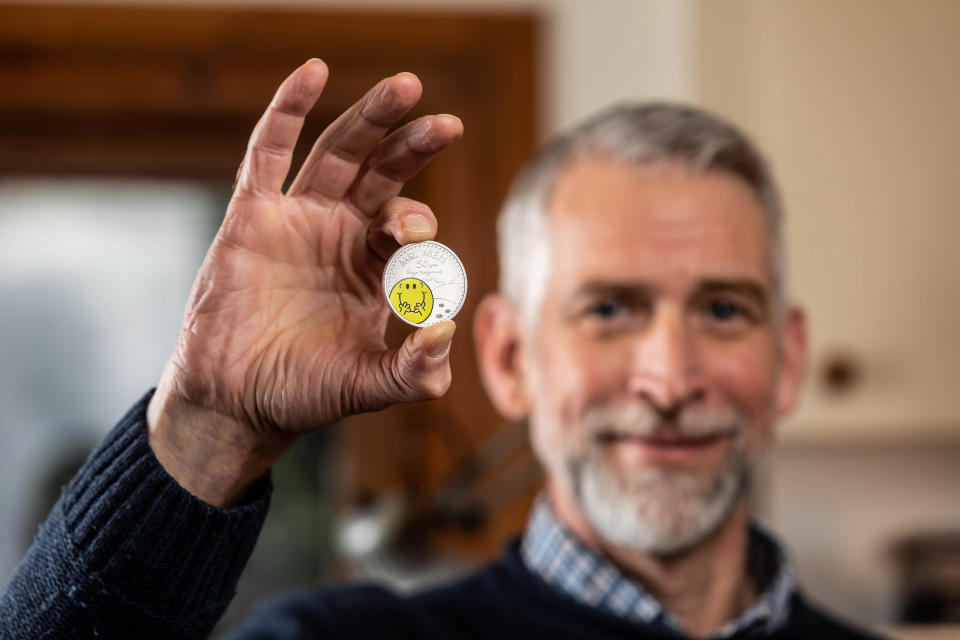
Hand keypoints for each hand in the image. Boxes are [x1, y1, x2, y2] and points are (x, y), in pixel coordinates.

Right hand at [146, 59, 462, 505]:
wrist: (235, 404)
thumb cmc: (303, 393)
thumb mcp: (369, 384)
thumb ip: (416, 370)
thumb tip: (447, 331)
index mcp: (373, 268)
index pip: (408, 225)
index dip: (420, 224)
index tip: (422, 240)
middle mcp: (340, 235)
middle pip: (382, 173)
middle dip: (414, 146)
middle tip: (447, 125)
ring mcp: (297, 221)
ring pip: (338, 153)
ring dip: (371, 118)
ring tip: (405, 87)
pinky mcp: (251, 217)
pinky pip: (268, 153)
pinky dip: (288, 110)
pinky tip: (312, 72)